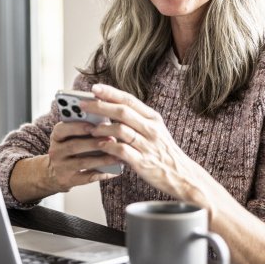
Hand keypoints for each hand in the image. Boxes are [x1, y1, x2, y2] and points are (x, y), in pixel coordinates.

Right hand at [44, 121, 120, 192]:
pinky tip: (115, 171)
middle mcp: (55, 151)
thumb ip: (83, 130)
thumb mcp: (70, 137)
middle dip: (94, 143)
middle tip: (112, 140)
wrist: (54, 172)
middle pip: (74, 146)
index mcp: (57, 136)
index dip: (77, 127)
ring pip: (82, 163)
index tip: (94, 126)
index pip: (62, 129)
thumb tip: (106, 126)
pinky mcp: (68, 181)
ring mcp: (61, 167)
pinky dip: (102, 174)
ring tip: (117, 156)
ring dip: (102, 159)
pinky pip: (87, 177)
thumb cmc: (70, 148)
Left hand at [79, 84, 208, 200]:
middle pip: (122, 112)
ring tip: (91, 129)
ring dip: (102, 128)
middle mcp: (151, 129)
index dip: (110, 93)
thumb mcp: (155, 130)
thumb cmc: (163, 152)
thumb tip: (110, 108)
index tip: (94, 88)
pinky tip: (100, 145)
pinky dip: (108, 146)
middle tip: (83, 105)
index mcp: (153, 118)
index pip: (129, 100)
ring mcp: (147, 146)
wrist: (181, 175)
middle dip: (100, 106)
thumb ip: (136, 119)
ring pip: (121, 130)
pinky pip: (121, 151)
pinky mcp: (142, 162)